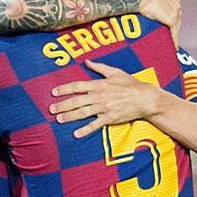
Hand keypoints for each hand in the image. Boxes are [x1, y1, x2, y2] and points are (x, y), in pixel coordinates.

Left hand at [49, 60, 163, 137]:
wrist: (145, 98)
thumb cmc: (131, 84)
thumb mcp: (115, 72)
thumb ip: (99, 68)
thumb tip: (87, 62)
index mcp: (99, 84)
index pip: (78, 86)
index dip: (64, 89)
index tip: (54, 92)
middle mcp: (99, 96)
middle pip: (77, 101)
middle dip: (63, 105)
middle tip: (51, 109)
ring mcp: (104, 108)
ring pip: (83, 113)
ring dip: (70, 116)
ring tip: (59, 119)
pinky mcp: (110, 118)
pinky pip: (95, 125)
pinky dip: (85, 130)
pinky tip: (76, 134)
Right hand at [129, 0, 181, 46]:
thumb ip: (155, 4)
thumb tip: (151, 10)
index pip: (174, 12)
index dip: (172, 21)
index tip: (170, 28)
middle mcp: (176, 3)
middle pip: (177, 20)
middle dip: (173, 29)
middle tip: (169, 37)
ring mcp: (175, 11)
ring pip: (176, 27)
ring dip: (173, 35)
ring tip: (170, 43)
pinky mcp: (171, 19)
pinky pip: (174, 33)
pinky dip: (174, 41)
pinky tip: (173, 46)